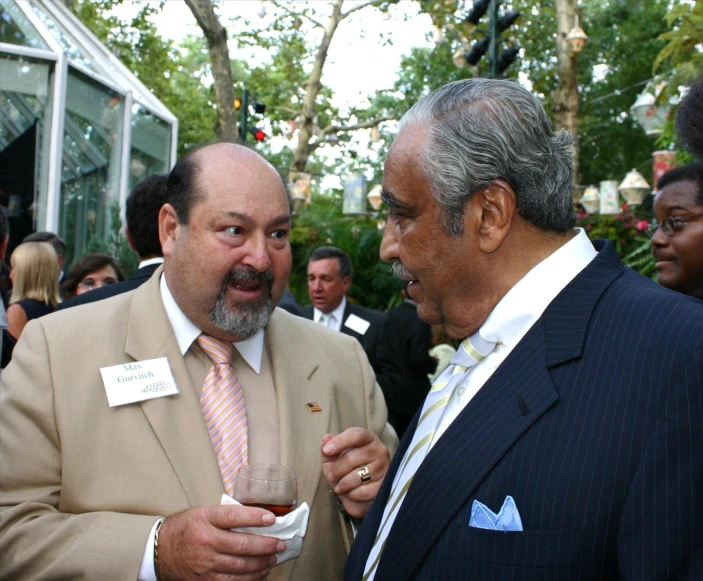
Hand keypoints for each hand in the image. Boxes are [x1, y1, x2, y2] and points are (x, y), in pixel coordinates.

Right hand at [156, 505, 285, 580]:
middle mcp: (205, 542)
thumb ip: (225, 515)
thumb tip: (256, 517)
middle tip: (280, 544)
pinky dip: (249, 579)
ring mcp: (204, 564)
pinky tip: (259, 573)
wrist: (159, 551)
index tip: (272, 518)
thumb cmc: (184, 528)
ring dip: (261, 564)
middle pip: (242, 545)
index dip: (255, 517)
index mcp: (204, 520)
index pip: (234, 516)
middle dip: (266, 545)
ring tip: (273, 558)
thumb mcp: (202, 513)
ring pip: (241, 567)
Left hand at [320, 427, 390, 519]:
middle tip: (332, 476)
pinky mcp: (384, 486)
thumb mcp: (333, 458)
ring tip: (341, 486)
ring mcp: (384, 468)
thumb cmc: (345, 471)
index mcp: (367, 439)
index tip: (327, 451)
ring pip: (357, 477)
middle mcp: (379, 450)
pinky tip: (352, 492)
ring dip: (343, 484)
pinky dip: (352, 495)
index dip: (340, 442)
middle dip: (336, 470)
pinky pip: (362, 492)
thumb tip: (326, 438)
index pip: (356, 435)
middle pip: (352, 457)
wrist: (358, 495)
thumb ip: (328, 448)